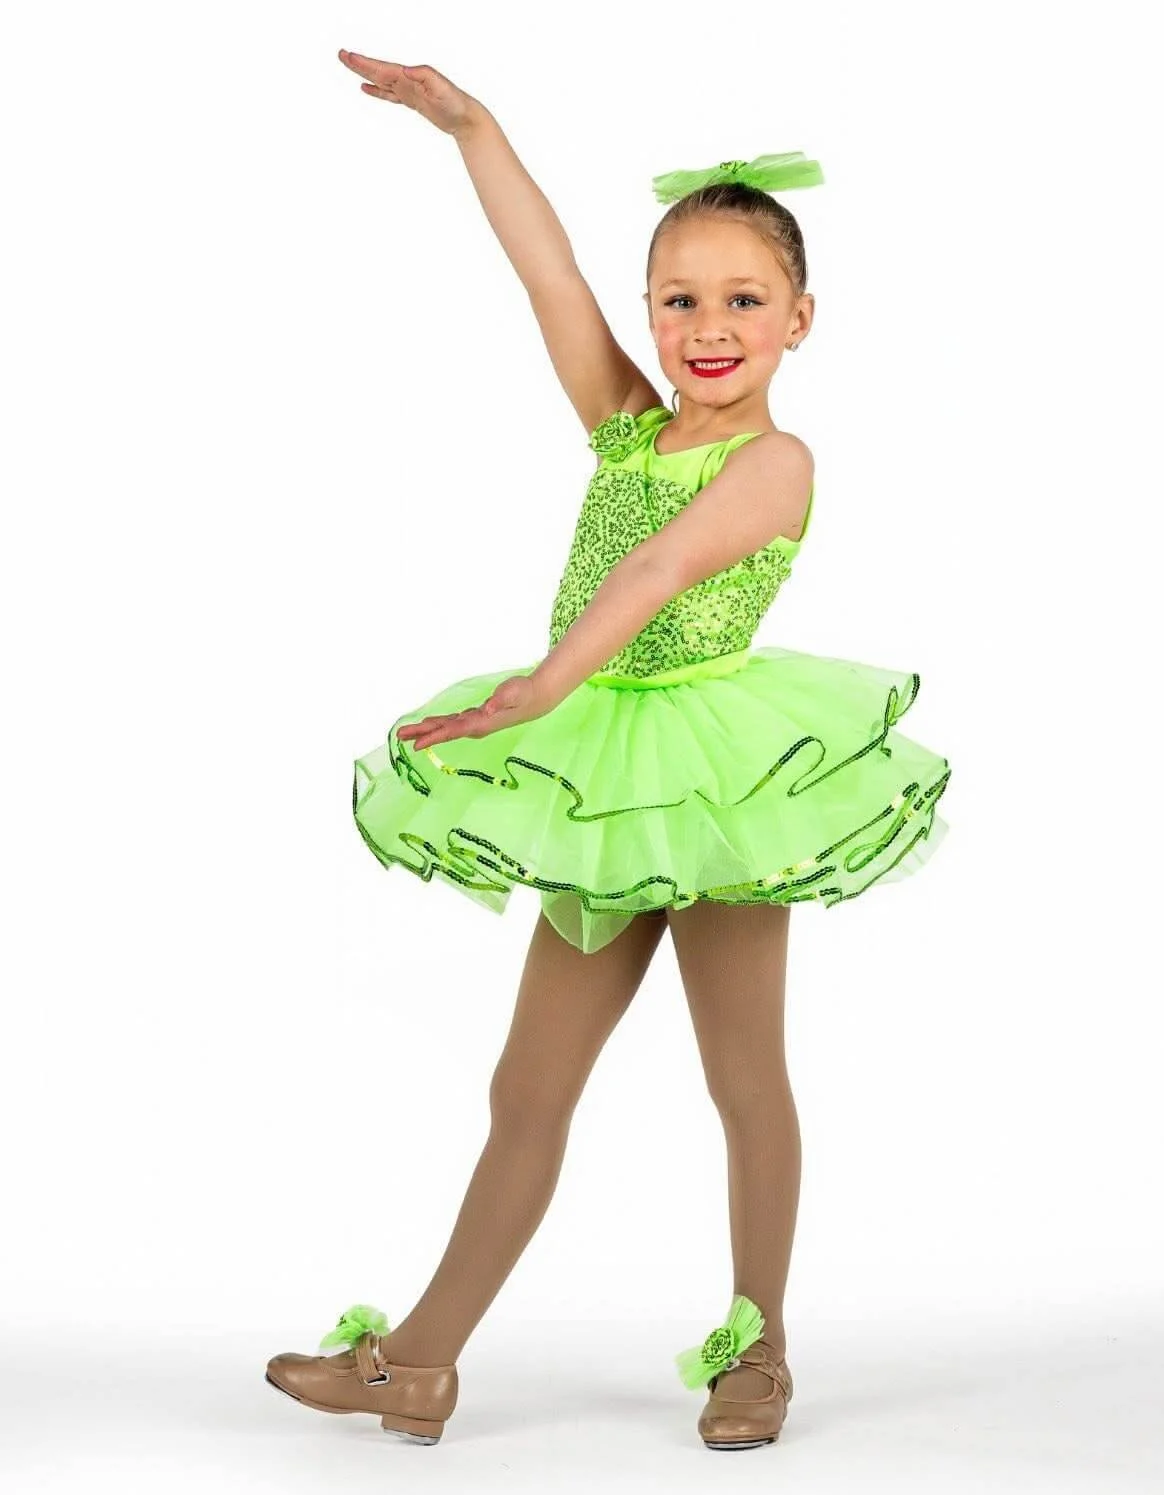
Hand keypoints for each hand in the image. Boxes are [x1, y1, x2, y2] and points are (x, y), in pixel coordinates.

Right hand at [337, 52, 479, 136]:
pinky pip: (389, 94)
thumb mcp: (442, 88)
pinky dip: (376, 91)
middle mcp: (407, 80)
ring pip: (381, 80)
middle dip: (360, 64)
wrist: (465, 117)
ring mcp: (408, 90)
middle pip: (378, 71)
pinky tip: (366, 88)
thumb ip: (424, 76)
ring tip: (349, 65)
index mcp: (411, 76)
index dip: (365, 64)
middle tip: (341, 55)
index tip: (350, 57)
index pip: (383, 69)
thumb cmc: (455, 102)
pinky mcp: (411, 101)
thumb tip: (405, 70)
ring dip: (364, 73)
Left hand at [396, 674, 552, 752]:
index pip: (451, 731)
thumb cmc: (524, 693)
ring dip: (426, 730)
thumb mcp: (512, 693)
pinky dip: (438, 724)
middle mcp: (474, 726)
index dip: (433, 737)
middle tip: (399, 736)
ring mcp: (474, 723)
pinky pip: (451, 723)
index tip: (416, 744)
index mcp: (480, 723)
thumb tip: (485, 709)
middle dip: (421, 734)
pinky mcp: (475, 718)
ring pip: (445, 728)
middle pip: (443, 732)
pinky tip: (429, 724)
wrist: (535, 700)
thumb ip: (499, 701)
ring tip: (406, 733)